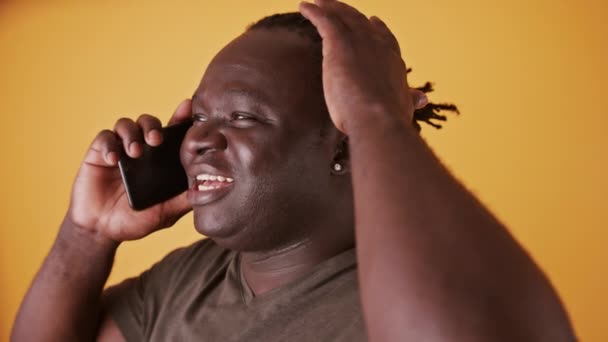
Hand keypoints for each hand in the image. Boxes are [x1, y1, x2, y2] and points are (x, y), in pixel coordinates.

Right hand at [66, 99, 192, 241]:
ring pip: (126, 125)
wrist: (103, 230)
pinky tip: (114, 160)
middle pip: (149, 122)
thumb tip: (212, 188)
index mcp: (160, 159)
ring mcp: (120, 149)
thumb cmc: (136, 220)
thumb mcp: (166, 211)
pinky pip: (105, 138)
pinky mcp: (99, 153)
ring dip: (132, 134)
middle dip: (153, 126)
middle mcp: (142, 149)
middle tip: (156, 140)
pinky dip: (110, 145)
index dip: (181, 118)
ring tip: (135, 152)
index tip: (188, 108)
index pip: (172, 133)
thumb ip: (185, 199)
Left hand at [300, 0, 424, 132]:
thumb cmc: (388, 119)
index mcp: (393, 60)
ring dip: (330, 8)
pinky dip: (313, 11)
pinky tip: (304, 7)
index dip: (377, 29)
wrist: (376, 117)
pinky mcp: (338, 43)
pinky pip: (324, 20)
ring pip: (342, 17)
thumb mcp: (403, 106)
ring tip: (319, 3)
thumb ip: (409, 99)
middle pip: (361, 22)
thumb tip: (422, 99)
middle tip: (339, 7)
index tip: (373, 21)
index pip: (385, 38)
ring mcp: (358, 41)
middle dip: (350, 13)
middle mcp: (378, 45)